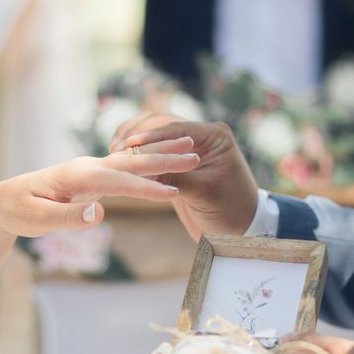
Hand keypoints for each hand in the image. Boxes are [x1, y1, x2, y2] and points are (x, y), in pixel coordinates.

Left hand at [0, 142, 200, 239]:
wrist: (4, 200)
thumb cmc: (18, 211)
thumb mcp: (37, 219)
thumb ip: (68, 216)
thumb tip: (100, 212)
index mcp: (78, 175)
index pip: (119, 181)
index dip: (146, 187)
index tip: (173, 192)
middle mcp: (88, 167)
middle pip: (132, 161)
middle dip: (164, 157)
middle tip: (195, 154)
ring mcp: (92, 169)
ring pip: (132, 160)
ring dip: (161, 154)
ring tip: (189, 147)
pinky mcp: (93, 176)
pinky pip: (126, 168)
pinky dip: (148, 164)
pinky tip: (162, 163)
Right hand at [110, 113, 257, 239]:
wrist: (240, 229)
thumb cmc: (230, 211)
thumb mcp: (203, 192)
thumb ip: (174, 177)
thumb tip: (141, 168)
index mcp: (214, 136)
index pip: (176, 128)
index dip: (150, 135)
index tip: (128, 143)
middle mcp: (201, 137)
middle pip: (161, 124)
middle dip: (137, 134)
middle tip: (116, 149)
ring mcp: (187, 148)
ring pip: (154, 134)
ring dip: (134, 140)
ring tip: (113, 151)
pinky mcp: (177, 162)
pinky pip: (154, 151)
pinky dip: (138, 153)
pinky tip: (121, 160)